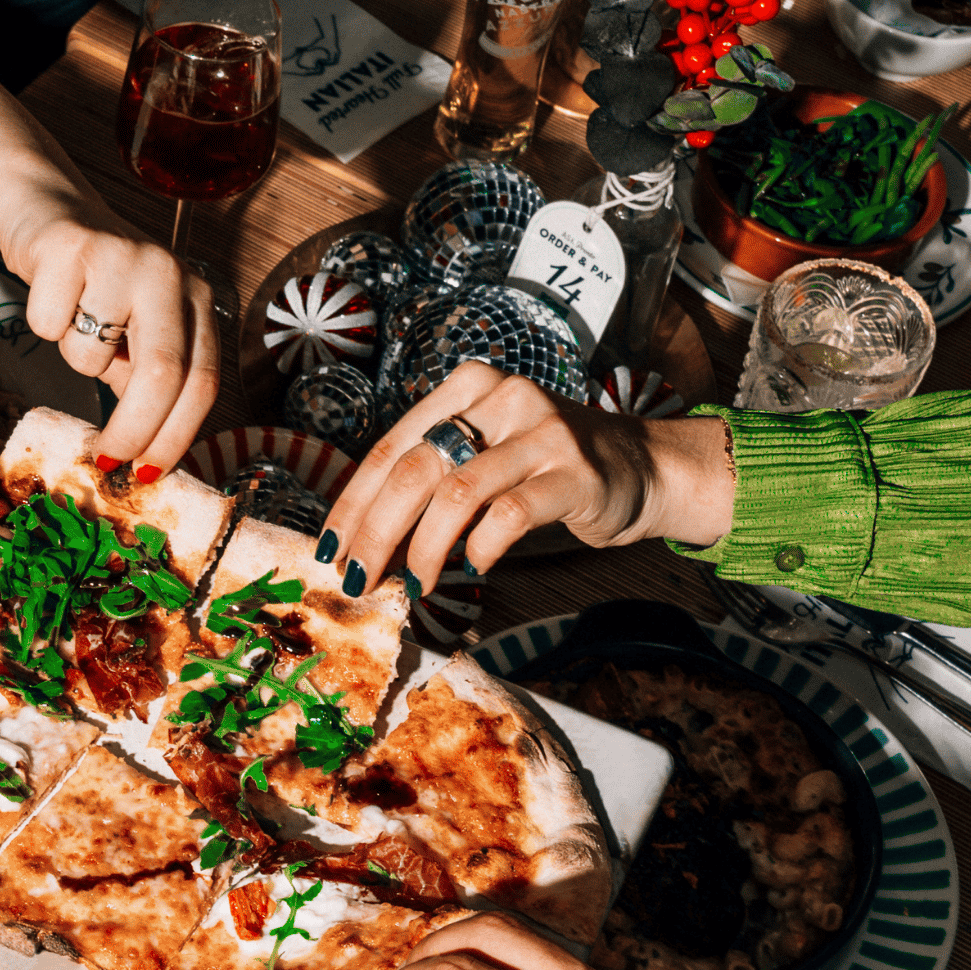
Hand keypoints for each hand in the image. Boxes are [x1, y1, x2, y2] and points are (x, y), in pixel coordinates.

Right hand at [2, 203, 218, 475]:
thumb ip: (143, 382)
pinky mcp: (71, 246)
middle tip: (107, 458)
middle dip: (132, 429)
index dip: (176, 435)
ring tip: (74, 321)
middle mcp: (169, 274)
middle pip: (161, 374)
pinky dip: (42, 324)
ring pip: (92, 354)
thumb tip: (141, 457)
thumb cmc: (95, 285)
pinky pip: (48, 324)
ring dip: (73, 358)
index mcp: (195, 300)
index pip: (202, 380)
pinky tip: (51, 293)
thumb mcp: (135, 332)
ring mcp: (122, 256)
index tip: (148, 473)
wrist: (46, 209)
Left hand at [320, 364, 736, 586]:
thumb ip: (431, 474)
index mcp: (466, 387)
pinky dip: (481, 547)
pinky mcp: (574, 472)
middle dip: (376, 531)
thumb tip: (363, 535)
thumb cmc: (544, 465)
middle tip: (358, 577)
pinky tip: (474, 565)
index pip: (391, 447)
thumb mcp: (483, 450)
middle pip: (415, 470)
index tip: (330, 548)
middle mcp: (502, 398)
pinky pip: (509, 515)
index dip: (353, 503)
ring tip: (416, 582)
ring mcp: (541, 432)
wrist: (640, 466)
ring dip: (424, 549)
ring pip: (457, 494)